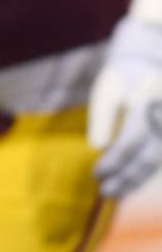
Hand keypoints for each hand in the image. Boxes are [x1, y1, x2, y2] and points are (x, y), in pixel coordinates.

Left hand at [88, 16, 161, 198]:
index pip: (129, 143)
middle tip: (107, 192)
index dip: (113, 163)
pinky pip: (161, 157)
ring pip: (157, 161)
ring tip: (118, 192)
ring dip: (137, 179)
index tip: (96, 175)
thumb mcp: (106, 89)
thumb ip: (102, 118)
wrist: (152, 59)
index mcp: (146, 105)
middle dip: (127, 178)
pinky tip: (132, 182)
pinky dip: (146, 171)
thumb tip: (99, 147)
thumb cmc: (124, 75)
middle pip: (147, 158)